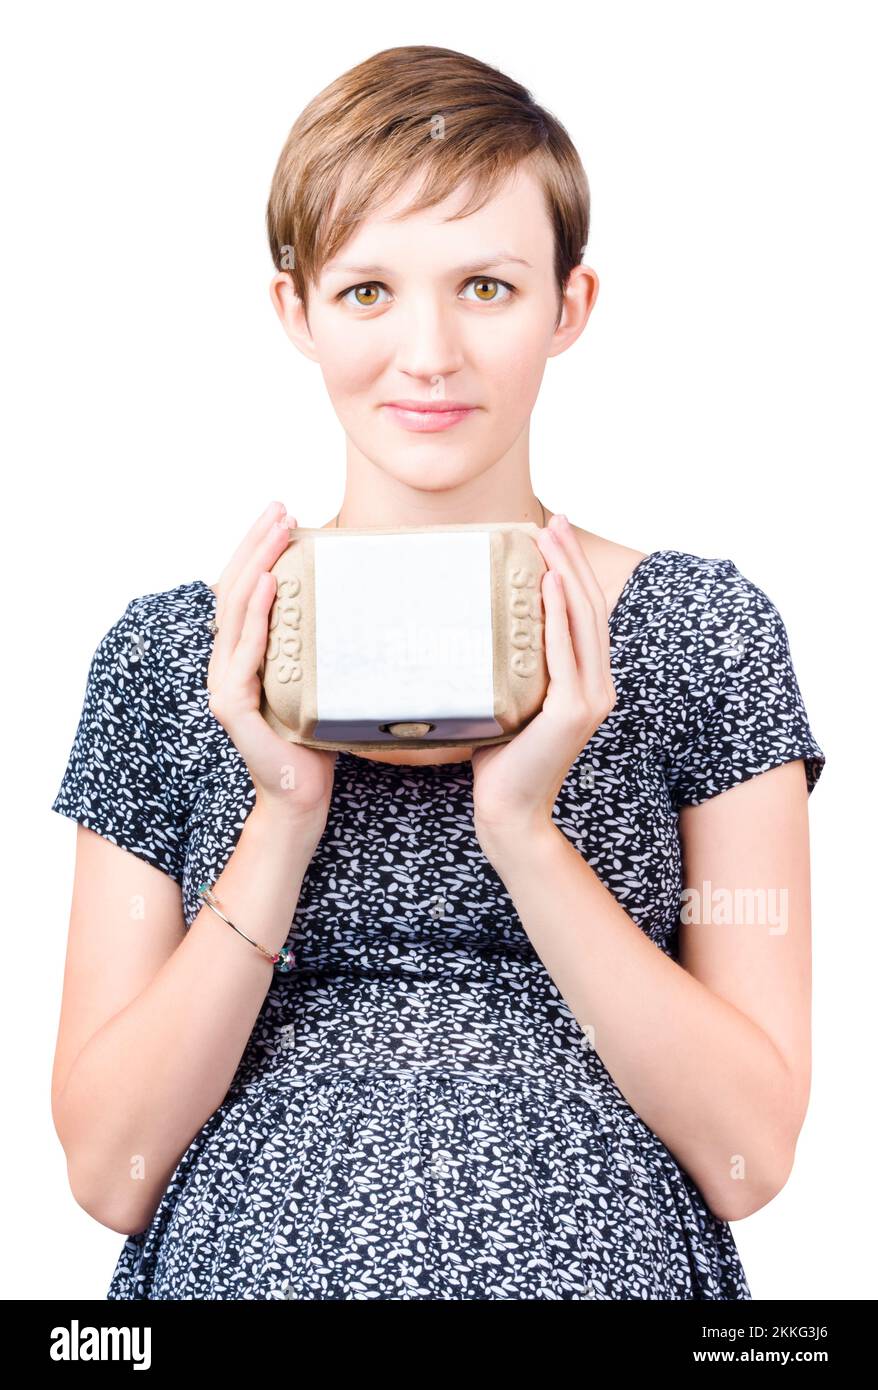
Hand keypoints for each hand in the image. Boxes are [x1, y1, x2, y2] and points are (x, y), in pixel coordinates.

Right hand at [206, 500, 337, 835]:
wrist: (300, 795)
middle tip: (281, 506)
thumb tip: (367, 601)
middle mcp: (225, 663)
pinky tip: (266, 584)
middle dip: (255, 542)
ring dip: (254, 564)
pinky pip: (243, 652)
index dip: (255, 548)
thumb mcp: (322, 680)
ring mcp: (224, 683)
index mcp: (242, 654)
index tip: (281, 513)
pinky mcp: (232, 705)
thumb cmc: (316, 739)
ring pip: (234, 610)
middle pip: (233, 589)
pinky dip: (254, 615)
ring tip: (276, 530)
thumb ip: (322, 645)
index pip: (242, 589)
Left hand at [471, 513, 616, 845]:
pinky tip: (548, 584)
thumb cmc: (499, 762)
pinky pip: (567, 652)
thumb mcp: (505, 704)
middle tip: (554, 519)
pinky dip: (559, 615)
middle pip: (589, 608)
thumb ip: (504, 671)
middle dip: (572, 559)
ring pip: (582, 622)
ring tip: (549, 538)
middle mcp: (598, 686)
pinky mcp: (573, 711)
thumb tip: (466, 633)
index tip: (555, 534)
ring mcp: (590, 699)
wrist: (508, 812)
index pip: (584, 615)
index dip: (574, 571)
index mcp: (587, 683)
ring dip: (566, 574)